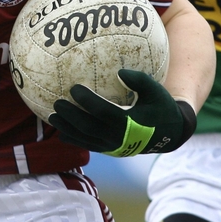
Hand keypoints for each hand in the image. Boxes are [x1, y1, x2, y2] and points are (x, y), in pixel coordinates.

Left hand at [48, 69, 195, 156]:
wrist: (168, 134)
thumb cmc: (161, 107)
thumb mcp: (156, 91)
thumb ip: (140, 80)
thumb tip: (120, 71)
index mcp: (129, 123)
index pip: (102, 112)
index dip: (87, 101)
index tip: (74, 88)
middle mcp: (119, 138)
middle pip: (88, 128)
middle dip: (71, 116)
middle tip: (56, 103)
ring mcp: (113, 146)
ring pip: (85, 139)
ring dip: (67, 129)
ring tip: (52, 117)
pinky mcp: (110, 150)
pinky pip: (89, 145)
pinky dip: (74, 139)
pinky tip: (62, 132)